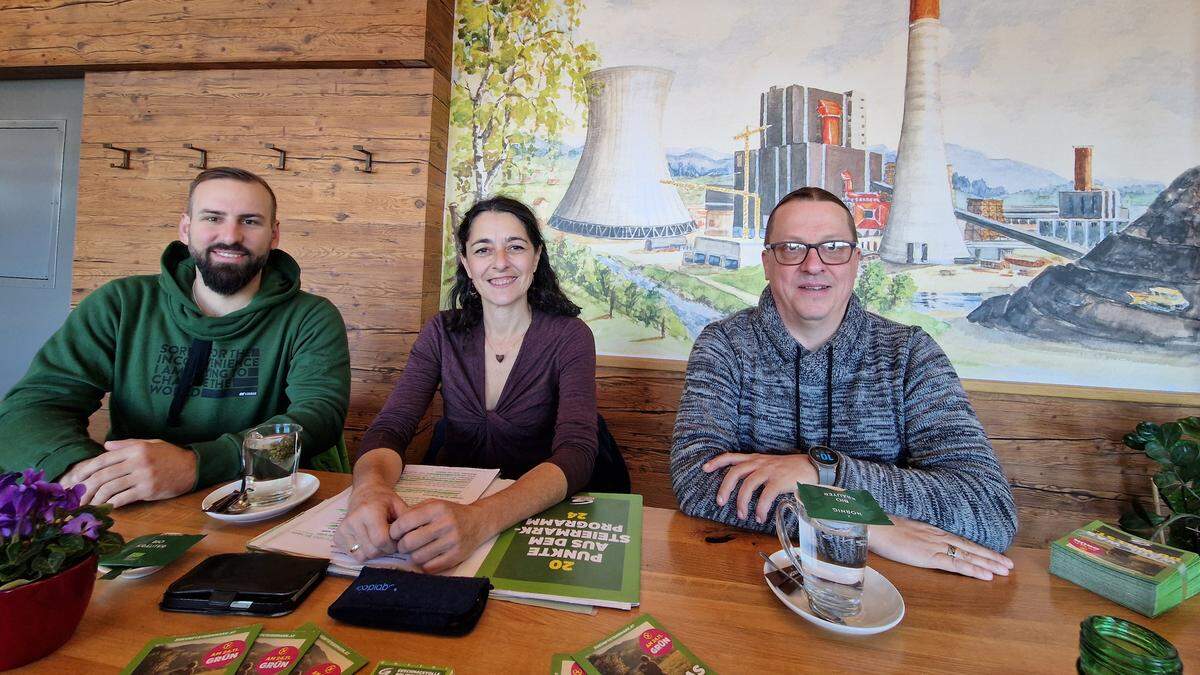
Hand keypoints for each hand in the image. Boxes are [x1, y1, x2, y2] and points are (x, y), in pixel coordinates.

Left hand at [60, 439, 196, 507]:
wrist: (193, 467)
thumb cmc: (170, 455)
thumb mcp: (149, 443)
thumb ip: (126, 445)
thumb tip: (105, 447)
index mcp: (135, 449)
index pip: (104, 459)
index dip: (86, 470)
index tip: (75, 480)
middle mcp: (137, 462)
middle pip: (104, 475)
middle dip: (87, 487)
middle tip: (77, 498)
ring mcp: (143, 477)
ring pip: (111, 488)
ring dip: (96, 498)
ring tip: (88, 506)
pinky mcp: (148, 491)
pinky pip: (124, 498)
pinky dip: (112, 504)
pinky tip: (105, 507)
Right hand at [334, 481, 408, 562]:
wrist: (365, 491)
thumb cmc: (384, 499)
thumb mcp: (399, 505)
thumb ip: (407, 522)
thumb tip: (414, 539)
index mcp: (369, 511)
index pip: (381, 541)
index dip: (393, 545)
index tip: (397, 540)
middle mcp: (353, 520)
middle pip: (372, 550)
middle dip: (385, 550)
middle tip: (390, 541)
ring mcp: (343, 529)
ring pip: (362, 555)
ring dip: (374, 552)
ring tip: (379, 541)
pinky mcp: (337, 536)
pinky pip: (353, 554)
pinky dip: (364, 552)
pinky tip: (368, 541)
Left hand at [390, 500, 490, 573]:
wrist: (479, 521)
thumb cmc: (451, 513)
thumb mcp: (434, 504)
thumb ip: (414, 512)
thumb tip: (393, 526)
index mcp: (436, 509)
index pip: (405, 522)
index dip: (394, 531)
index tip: (394, 534)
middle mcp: (445, 524)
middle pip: (409, 542)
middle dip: (402, 545)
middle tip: (405, 544)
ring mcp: (452, 542)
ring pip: (418, 557)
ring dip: (413, 555)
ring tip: (418, 549)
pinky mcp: (456, 556)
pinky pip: (430, 567)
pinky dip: (425, 564)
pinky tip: (428, 556)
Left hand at [703, 452, 817, 523]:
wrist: (812, 467)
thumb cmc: (791, 469)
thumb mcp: (770, 465)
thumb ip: (756, 471)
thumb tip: (743, 487)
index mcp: (756, 459)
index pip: (732, 456)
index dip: (717, 462)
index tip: (705, 468)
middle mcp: (760, 463)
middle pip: (735, 472)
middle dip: (725, 488)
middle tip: (720, 502)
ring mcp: (769, 471)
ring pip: (748, 485)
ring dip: (742, 502)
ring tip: (742, 515)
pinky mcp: (779, 481)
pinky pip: (765, 496)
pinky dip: (760, 508)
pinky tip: (760, 516)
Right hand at [869, 515, 1013, 579]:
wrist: (873, 525)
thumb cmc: (883, 527)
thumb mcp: (904, 529)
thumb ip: (915, 535)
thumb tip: (918, 541)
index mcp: (933, 531)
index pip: (962, 541)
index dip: (979, 549)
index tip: (995, 555)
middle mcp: (939, 537)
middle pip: (970, 548)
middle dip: (991, 557)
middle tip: (1010, 566)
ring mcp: (936, 546)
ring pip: (969, 556)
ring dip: (989, 564)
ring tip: (1005, 571)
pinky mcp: (930, 556)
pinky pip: (956, 565)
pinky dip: (973, 570)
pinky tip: (987, 576)